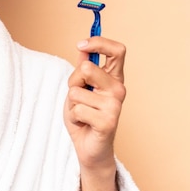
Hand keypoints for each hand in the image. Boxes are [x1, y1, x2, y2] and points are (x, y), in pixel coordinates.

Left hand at [64, 37, 125, 171]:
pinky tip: (83, 124)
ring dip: (71, 104)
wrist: (88, 147)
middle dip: (73, 81)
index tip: (81, 44)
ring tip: (81, 113)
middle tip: (77, 96)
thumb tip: (83, 48)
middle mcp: (118, 89)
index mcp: (114, 78)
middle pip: (88, 68)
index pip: (117, 51)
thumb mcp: (80, 88)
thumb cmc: (84, 117)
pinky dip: (73, 117)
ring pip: (77, 91)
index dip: (99, 43)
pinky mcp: (109, 121)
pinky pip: (77, 109)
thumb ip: (83, 69)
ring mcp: (115, 106)